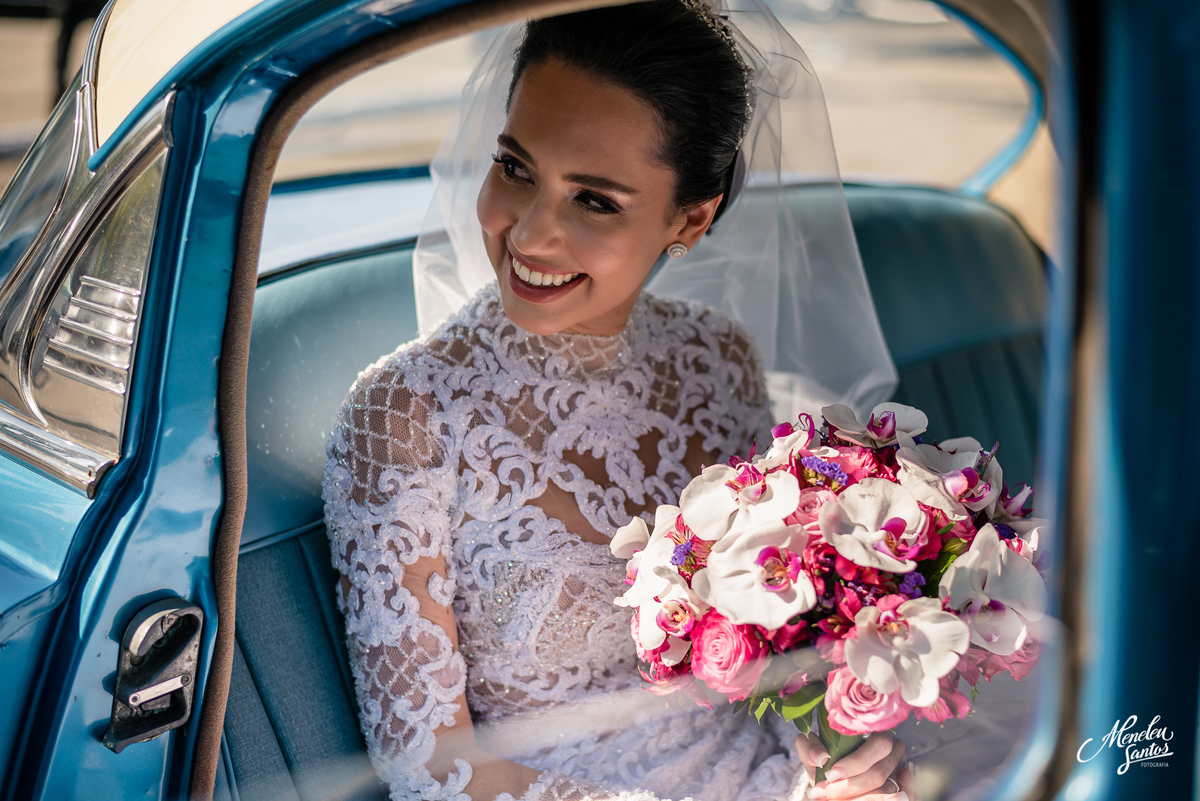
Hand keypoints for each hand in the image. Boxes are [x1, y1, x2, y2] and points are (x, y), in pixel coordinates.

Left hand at [795, 731, 917, 800]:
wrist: (830, 777)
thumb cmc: (826, 759)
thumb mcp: (813, 749)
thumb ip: (810, 748)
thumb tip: (821, 757)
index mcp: (878, 731)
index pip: (878, 746)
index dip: (856, 762)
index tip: (830, 774)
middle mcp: (893, 751)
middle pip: (879, 773)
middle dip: (849, 786)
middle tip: (824, 792)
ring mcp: (898, 773)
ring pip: (884, 792)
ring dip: (856, 798)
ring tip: (828, 798)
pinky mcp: (898, 788)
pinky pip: (892, 799)